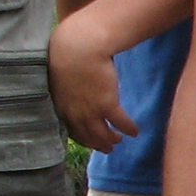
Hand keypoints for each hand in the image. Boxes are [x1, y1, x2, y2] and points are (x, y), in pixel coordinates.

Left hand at [48, 14, 132, 150]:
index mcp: (62, 106)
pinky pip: (120, 123)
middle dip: (98, 144)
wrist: (80, 48)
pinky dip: (128, 129)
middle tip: (107, 148)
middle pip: (88, 136)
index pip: (72, 131)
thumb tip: (71, 87)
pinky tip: (134, 131)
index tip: (90, 141)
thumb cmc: (68, 53)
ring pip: (103, 134)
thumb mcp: (61, 75)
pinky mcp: (108, 105)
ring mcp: (92, 111)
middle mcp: (75, 114)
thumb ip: (66, 87)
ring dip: (112, 139)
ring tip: (119, 140)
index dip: (83, 139)